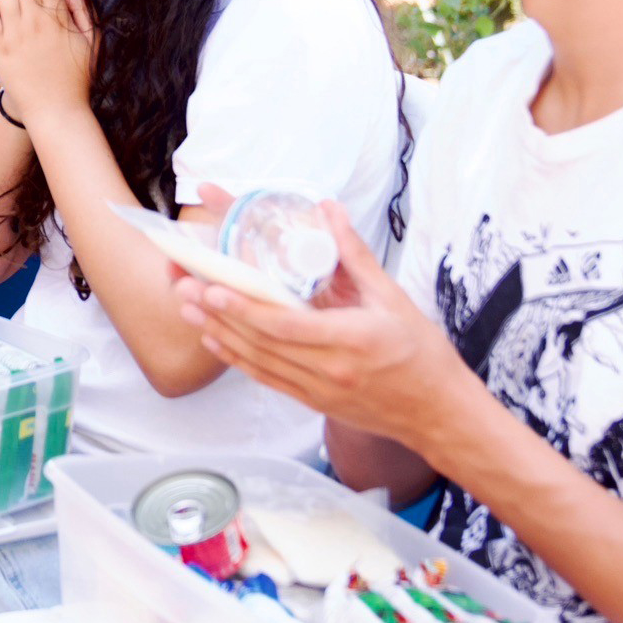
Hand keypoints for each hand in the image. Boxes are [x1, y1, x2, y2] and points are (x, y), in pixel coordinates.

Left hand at [174, 204, 478, 458]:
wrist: (438, 413)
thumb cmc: (421, 353)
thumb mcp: (392, 297)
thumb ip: (355, 254)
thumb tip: (329, 209)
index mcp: (350, 339)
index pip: (284, 325)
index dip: (245, 308)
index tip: (214, 287)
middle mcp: (328, 370)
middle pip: (260, 342)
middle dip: (217, 313)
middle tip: (183, 286)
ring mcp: (318, 390)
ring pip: (256, 362)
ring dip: (218, 334)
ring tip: (187, 307)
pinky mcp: (313, 401)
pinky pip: (267, 379)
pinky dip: (237, 359)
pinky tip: (215, 339)